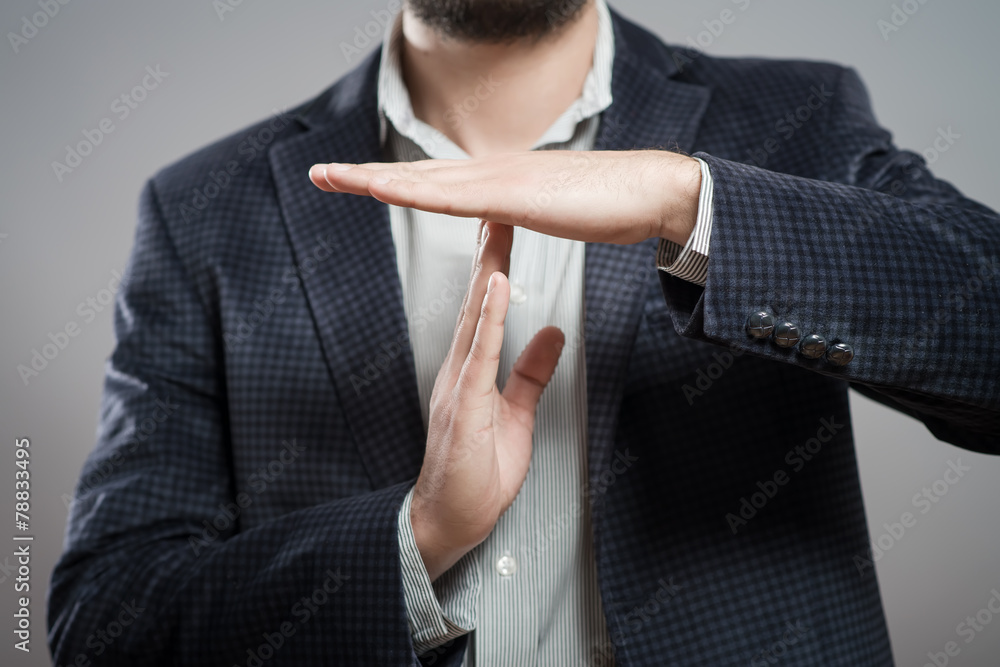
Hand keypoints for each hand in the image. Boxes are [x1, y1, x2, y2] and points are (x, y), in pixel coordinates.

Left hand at [308, 150, 701, 246]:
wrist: (655, 190)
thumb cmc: (613, 204)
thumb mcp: (554, 209)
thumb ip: (525, 210)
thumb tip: (507, 215)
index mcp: (502, 180)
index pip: (437, 182)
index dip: (394, 181)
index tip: (358, 183)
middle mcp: (494, 172)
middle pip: (418, 175)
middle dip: (366, 175)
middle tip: (321, 174)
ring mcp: (502, 180)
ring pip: (425, 181)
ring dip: (374, 179)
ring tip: (332, 177)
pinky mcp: (515, 195)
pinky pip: (453, 197)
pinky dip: (413, 193)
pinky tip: (382, 190)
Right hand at [410, 220, 563, 580]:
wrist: (449, 520)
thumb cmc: (477, 473)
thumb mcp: (515, 415)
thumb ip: (530, 373)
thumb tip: (552, 333)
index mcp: (471, 368)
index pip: (487, 307)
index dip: (498, 264)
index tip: (507, 225)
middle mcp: (459, 368)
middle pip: (478, 300)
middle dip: (490, 250)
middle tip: (499, 202)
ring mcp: (457, 384)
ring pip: (475, 317)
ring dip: (489, 270)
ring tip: (499, 229)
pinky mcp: (463, 405)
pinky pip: (478, 353)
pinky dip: (490, 317)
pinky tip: (498, 286)